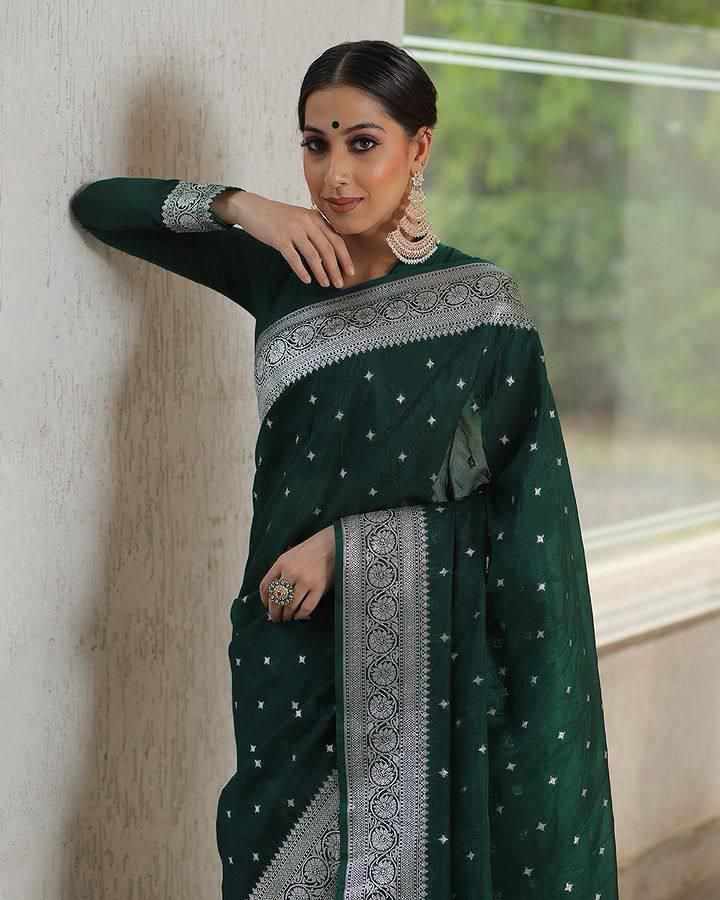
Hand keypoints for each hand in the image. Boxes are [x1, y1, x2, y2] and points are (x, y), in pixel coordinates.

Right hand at [228, 192, 354, 287]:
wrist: (252, 209)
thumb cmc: (278, 217)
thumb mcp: (301, 218)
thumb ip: (315, 231)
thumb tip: (329, 255)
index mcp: (315, 218)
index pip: (336, 239)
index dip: (345, 257)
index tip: (350, 272)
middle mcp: (307, 223)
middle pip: (327, 249)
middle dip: (335, 269)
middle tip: (340, 284)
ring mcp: (293, 230)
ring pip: (313, 256)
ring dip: (321, 272)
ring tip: (326, 284)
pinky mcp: (279, 239)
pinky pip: (294, 258)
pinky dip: (302, 271)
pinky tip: (307, 280)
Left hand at [259, 525, 335, 621]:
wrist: (333, 544)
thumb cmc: (312, 550)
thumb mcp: (290, 555)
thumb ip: (281, 572)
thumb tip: (274, 598)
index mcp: (281, 563)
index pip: (266, 586)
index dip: (264, 600)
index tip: (267, 607)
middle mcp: (291, 572)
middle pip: (276, 599)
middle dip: (275, 612)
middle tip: (276, 619)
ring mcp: (305, 580)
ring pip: (290, 606)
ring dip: (286, 616)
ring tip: (287, 619)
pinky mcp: (319, 588)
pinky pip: (306, 608)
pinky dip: (300, 615)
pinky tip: (299, 616)